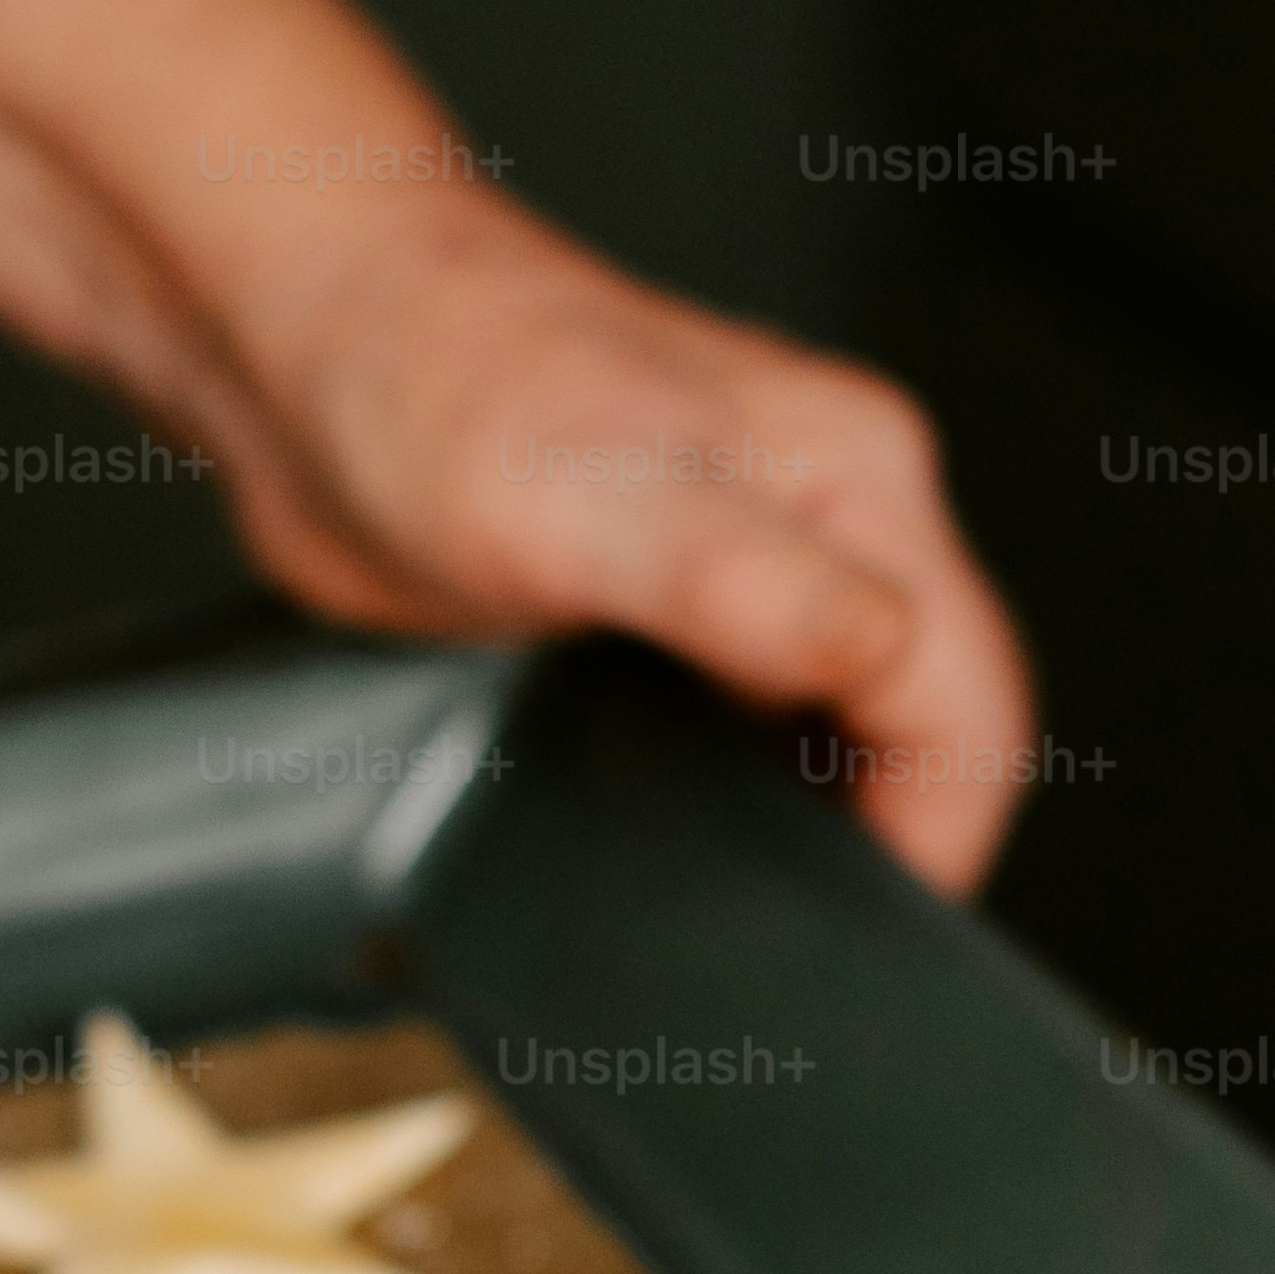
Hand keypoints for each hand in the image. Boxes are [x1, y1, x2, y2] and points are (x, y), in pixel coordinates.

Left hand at [187, 212, 1043, 900]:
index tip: (863, 934)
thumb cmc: (428, 380)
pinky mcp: (672, 598)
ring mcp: (754, 557)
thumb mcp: (595, 503)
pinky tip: (663, 828)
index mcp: (858, 481)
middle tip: (783, 934)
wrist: (302, 338)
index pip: (973, 703)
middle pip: (931, 723)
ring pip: (847, 728)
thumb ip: (750, 587)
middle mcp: (827, 516)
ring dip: (813, 823)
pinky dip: (736, 790)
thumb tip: (880, 652)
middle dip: (888, 840)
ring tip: (726, 896)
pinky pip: (752, 717)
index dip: (941, 836)